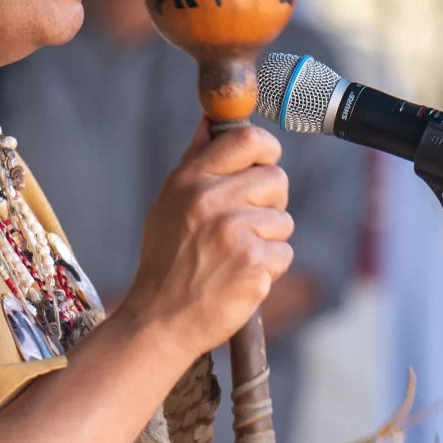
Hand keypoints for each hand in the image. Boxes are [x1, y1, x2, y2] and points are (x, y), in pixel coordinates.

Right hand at [115, 123, 293, 360]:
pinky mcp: (254, 265)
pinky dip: (268, 269)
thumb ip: (194, 162)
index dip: (266, 148)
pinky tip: (240, 278)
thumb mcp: (167, 204)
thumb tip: (211, 122)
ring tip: (234, 258)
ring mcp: (235, 233)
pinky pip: (283, 254)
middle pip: (276, 179)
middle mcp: (212, 201)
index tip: (265, 163)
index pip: (247, 139)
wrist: (159, 320)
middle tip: (245, 226)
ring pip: (283, 220)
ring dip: (268, 241)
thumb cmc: (165, 261)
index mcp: (191, 180)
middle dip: (270, 203)